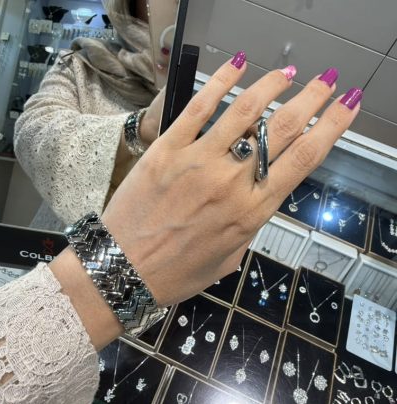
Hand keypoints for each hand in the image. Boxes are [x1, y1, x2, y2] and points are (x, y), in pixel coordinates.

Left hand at [103, 55, 360, 306]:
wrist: (124, 269)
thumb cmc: (178, 271)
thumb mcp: (228, 258)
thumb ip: (248, 225)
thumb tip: (256, 197)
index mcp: (252, 211)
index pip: (304, 160)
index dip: (331, 127)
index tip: (346, 106)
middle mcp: (232, 181)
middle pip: (282, 129)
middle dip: (312, 99)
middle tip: (327, 81)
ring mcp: (198, 161)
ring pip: (244, 111)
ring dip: (271, 86)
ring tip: (287, 73)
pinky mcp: (168, 149)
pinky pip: (198, 108)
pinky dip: (219, 82)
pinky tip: (236, 65)